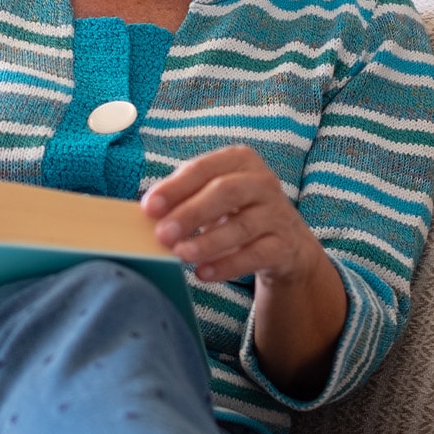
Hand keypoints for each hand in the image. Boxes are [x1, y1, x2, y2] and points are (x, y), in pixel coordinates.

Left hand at [140, 145, 322, 285]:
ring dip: (207, 242)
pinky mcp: (284, 245)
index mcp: (239, 160)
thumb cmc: (237, 211)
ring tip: (180, 254)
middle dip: (190, 213)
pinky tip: (203, 273)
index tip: (148, 208)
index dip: (175, 188)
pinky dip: (226, 266)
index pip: (203, 169)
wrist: (285, 242)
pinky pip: (254, 255)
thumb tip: (148, 213)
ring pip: (241, 226)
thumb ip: (184, 198)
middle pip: (225, 193)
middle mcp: (262, 182)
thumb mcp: (213, 196)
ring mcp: (277, 213)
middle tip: (162, 234)